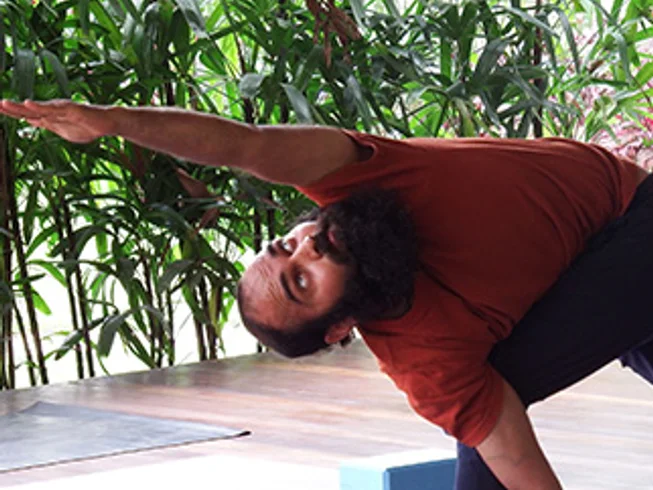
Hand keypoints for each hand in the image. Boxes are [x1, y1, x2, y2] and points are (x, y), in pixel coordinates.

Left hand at [0, 99, 114, 142]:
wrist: (107, 123)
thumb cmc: (88, 127)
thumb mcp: (63, 131)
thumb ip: (47, 125)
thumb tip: (30, 121)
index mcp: (50, 117)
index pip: (27, 115)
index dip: (12, 113)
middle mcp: (53, 110)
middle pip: (27, 110)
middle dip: (10, 109)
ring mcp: (61, 109)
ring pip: (37, 108)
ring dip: (20, 107)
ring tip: (4, 104)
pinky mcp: (71, 109)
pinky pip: (54, 108)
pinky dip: (40, 106)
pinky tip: (28, 103)